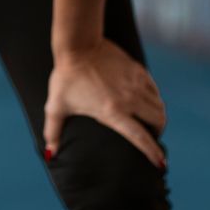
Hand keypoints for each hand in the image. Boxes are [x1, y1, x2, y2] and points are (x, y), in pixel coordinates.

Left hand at [43, 38, 167, 167]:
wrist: (77, 45)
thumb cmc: (65, 77)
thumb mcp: (56, 106)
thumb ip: (53, 131)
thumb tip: (49, 153)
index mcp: (112, 112)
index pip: (140, 137)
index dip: (152, 152)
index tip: (160, 163)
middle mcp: (129, 100)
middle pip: (158, 122)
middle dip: (158, 132)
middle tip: (151, 136)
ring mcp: (135, 84)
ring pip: (159, 106)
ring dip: (158, 116)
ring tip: (149, 120)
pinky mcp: (138, 71)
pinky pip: (154, 90)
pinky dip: (154, 99)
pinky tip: (146, 101)